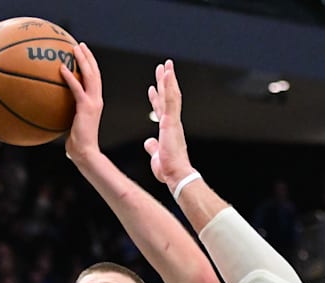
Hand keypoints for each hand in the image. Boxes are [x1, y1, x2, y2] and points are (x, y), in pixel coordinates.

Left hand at [61, 42, 102, 163]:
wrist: (85, 152)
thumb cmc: (76, 143)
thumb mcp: (70, 124)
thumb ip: (65, 113)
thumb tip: (50, 109)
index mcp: (95, 102)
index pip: (94, 79)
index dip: (90, 65)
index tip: (83, 54)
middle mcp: (97, 99)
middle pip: (95, 73)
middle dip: (88, 57)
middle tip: (80, 45)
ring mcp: (93, 103)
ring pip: (90, 76)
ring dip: (83, 60)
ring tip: (75, 49)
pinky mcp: (86, 108)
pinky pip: (77, 89)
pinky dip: (70, 77)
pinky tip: (62, 68)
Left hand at [143, 60, 195, 189]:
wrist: (176, 175)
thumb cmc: (169, 170)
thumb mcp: (156, 156)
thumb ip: (153, 147)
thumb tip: (148, 143)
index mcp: (168, 130)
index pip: (161, 110)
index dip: (156, 98)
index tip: (152, 88)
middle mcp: (172, 123)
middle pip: (167, 98)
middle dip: (164, 83)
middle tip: (162, 68)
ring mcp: (173, 121)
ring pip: (171, 95)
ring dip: (168, 79)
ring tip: (166, 64)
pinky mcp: (172, 121)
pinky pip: (171, 100)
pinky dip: (169, 86)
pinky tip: (168, 74)